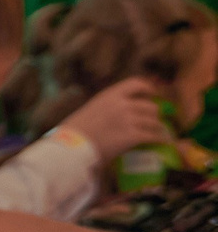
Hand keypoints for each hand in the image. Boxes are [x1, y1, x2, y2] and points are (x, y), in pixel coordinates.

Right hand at [54, 76, 169, 162]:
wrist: (71, 148)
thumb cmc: (73, 132)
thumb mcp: (91, 110)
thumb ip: (108, 108)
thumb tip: (119, 113)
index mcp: (110, 95)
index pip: (137, 84)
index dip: (148, 89)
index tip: (153, 94)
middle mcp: (122, 105)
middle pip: (151, 106)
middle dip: (153, 115)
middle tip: (153, 121)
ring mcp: (129, 120)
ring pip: (155, 122)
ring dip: (157, 128)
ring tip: (157, 133)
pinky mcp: (133, 136)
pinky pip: (153, 136)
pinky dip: (159, 140)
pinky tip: (161, 143)